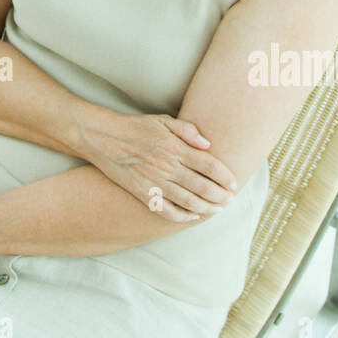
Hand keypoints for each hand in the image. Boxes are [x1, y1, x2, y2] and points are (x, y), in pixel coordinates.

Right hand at [78, 109, 237, 220]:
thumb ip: (187, 130)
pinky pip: (166, 210)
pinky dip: (181, 217)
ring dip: (207, 208)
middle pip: (204, 187)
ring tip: (216, 210)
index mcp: (175, 147)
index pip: (210, 166)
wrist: (103, 137)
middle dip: (220, 197)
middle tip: (230, 200)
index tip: (234, 184)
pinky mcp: (143, 193)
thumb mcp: (163, 120)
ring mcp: (155, 182)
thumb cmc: (135, 126)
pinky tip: (192, 217)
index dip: (225, 177)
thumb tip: (208, 145)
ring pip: (189, 202)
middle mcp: (168, 167)